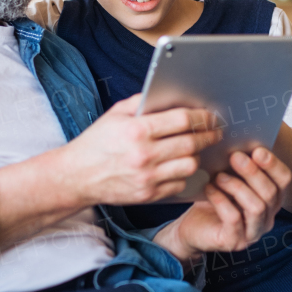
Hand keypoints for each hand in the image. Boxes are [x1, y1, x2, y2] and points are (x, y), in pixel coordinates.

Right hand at [55, 93, 222, 206]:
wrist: (76, 177)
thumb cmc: (96, 143)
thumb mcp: (115, 115)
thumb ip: (142, 103)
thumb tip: (170, 96)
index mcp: (137, 130)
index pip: (182, 121)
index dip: (201, 117)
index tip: (210, 116)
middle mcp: (144, 155)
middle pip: (191, 143)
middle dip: (208, 135)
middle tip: (214, 131)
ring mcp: (148, 177)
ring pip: (190, 165)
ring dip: (197, 155)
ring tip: (195, 148)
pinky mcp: (148, 195)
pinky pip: (179, 184)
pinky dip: (183, 174)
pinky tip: (179, 166)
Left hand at [153, 147, 290, 265]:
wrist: (192, 227)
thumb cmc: (213, 198)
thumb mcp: (228, 177)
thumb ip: (238, 163)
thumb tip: (239, 139)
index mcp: (271, 199)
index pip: (284, 180)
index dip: (273, 164)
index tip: (257, 150)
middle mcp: (267, 217)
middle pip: (271, 193)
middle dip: (253, 172)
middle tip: (234, 156)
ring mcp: (252, 233)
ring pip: (257, 207)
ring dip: (237, 187)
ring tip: (219, 175)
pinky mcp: (234, 241)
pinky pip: (235, 219)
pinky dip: (221, 200)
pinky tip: (209, 189)